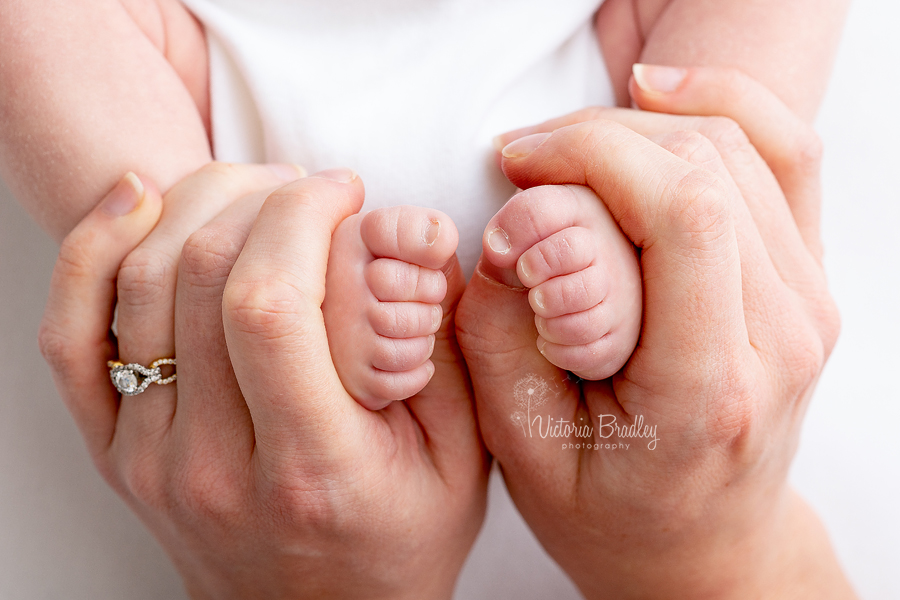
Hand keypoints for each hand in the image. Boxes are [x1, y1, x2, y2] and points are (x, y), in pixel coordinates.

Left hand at [39, 164, 487, 598]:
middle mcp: (212, 466)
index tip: (344, 192)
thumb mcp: (460, 455)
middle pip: (202, 278)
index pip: (271, 307)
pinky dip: (91, 251)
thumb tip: (419, 239)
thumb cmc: (396, 540)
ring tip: (256, 196)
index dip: (303, 218)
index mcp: (311, 469)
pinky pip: (71, 333)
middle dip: (259, 198)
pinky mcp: (115, 449)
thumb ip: (443, 348)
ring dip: (196, 207)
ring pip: (139, 284)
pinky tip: (139, 203)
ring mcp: (150, 458)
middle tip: (309, 189)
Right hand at [458, 67, 853, 597]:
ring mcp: (808, 303)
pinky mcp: (805, 279)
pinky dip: (722, 107)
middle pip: (707, 166)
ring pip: (743, 146)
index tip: (519, 162)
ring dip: (642, 124)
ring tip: (567, 149)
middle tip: (525, 160)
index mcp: (709, 389)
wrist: (702, 549)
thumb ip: (501, 335)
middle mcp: (782, 337)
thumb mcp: (523, 447)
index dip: (593, 155)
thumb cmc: (611, 513)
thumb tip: (508, 227)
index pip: (683, 215)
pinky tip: (658, 98)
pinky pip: (783, 154)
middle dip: (599, 136)